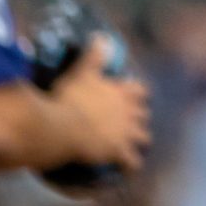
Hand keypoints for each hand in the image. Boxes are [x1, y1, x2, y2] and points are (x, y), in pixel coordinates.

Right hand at [54, 36, 152, 172]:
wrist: (62, 125)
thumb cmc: (69, 96)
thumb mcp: (82, 71)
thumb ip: (94, 55)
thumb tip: (102, 36)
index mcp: (122, 91)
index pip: (140, 91)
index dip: (136, 95)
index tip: (133, 98)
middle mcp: (129, 111)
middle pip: (143, 114)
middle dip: (138, 118)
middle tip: (129, 123)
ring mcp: (126, 132)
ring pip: (143, 137)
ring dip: (138, 140)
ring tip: (133, 145)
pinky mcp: (119, 151)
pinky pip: (132, 162)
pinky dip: (131, 165)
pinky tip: (129, 170)